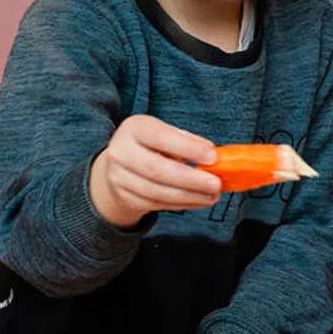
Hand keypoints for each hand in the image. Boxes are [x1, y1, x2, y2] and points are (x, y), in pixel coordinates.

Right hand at [90, 115, 220, 226]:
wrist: (116, 168)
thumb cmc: (149, 147)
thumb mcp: (163, 134)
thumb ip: (186, 142)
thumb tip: (213, 156)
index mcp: (134, 129)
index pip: (160, 137)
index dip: (187, 148)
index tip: (212, 156)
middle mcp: (121, 153)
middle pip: (158, 170)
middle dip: (191, 179)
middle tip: (215, 183)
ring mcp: (120, 178)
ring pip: (158, 192)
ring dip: (190, 196)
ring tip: (212, 195)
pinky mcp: (126, 199)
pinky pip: (158, 204)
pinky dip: (183, 204)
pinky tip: (199, 200)